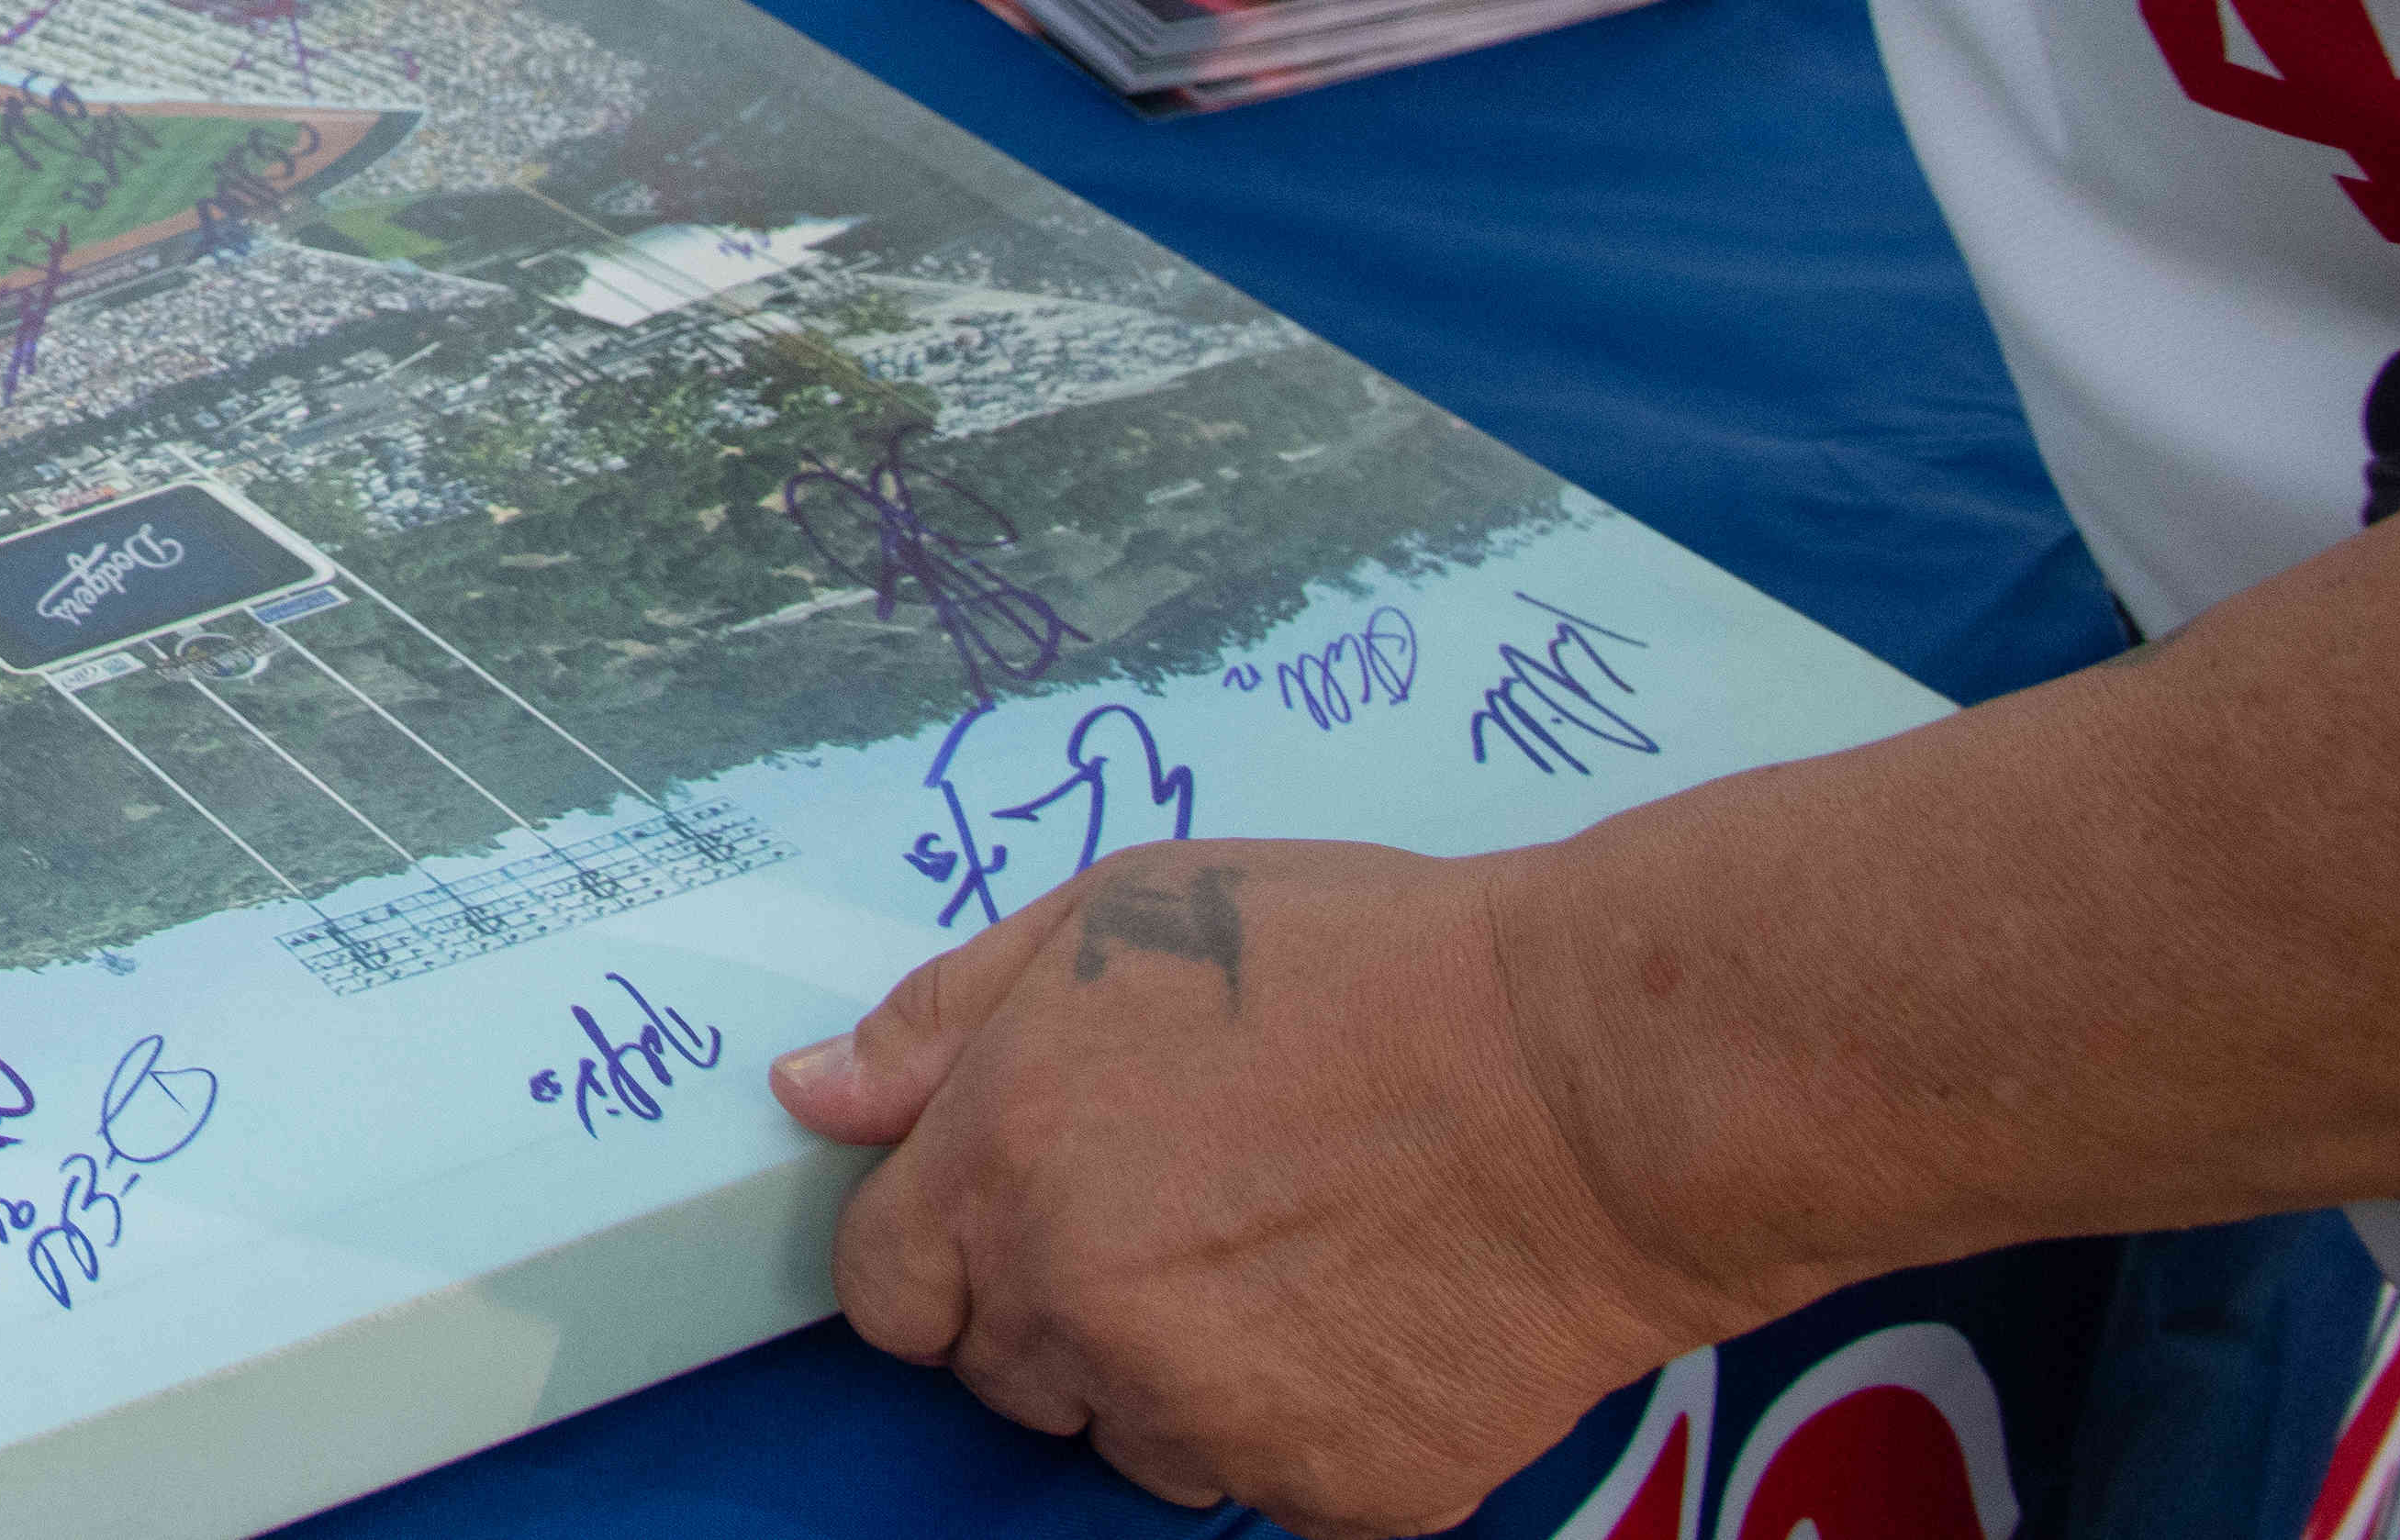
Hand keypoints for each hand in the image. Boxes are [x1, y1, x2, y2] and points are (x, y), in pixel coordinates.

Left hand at [776, 838, 1738, 1534]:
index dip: (946, 1251)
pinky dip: (1307, 1427)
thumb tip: (813, 1094)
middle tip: (1198, 1212)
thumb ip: (941, 1020)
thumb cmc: (1364, 967)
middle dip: (1064, 1310)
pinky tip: (1374, 1317)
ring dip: (1183, 1380)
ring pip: (1134, 1440)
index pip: (885, 1287)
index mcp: (1002, 1165)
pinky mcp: (1327, 1492)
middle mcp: (1077, 1307)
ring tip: (1300, 1255)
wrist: (1587, 1082)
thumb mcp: (1116, 916)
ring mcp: (1202, 1416)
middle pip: (1002, 1373)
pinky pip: (1269, 1485)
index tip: (1026, 1218)